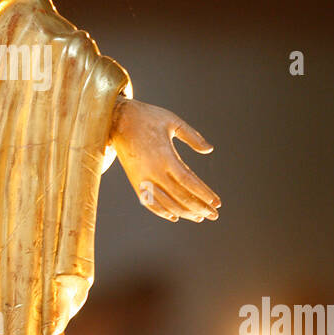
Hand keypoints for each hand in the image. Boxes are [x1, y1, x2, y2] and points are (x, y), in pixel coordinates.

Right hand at [109, 98, 219, 222]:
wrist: (116, 119)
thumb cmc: (148, 117)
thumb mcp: (173, 121)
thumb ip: (192, 137)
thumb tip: (210, 150)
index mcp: (165, 156)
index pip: (188, 181)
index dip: (204, 194)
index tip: (217, 203)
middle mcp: (153, 170)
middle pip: (180, 196)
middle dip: (199, 207)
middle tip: (214, 215)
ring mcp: (142, 178)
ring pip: (165, 202)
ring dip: (184, 212)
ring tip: (199, 217)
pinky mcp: (134, 180)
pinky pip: (148, 202)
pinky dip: (161, 211)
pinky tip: (174, 216)